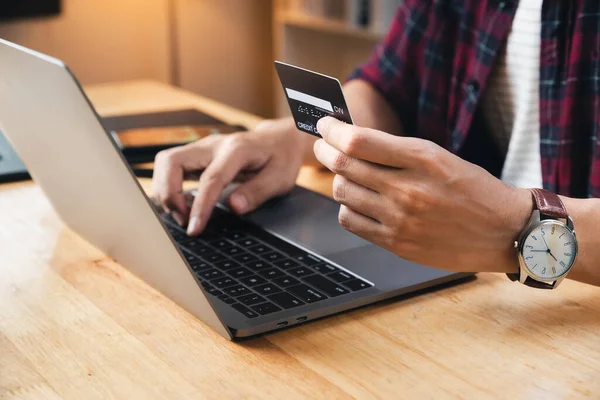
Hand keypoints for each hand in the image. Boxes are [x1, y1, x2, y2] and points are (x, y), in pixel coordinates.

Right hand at [153, 119, 306, 234]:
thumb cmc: (280, 159)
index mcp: (236, 150)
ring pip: (165, 162)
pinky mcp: (196, 155)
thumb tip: (234, 207)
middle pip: (172, 161)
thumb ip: (257, 192)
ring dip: (165, 191)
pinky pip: (170, 167)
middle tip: (183, 220)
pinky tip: (180, 206)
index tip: (194, 228)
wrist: (278, 140)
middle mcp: (213, 145)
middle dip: (169, 194)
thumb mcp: (280, 178)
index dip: (199, 205)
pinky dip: (168, 187)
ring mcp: (201, 148)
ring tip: (181, 215)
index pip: (210, 178)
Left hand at [313, 117, 533, 272]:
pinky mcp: (396, 243)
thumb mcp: (439, 157)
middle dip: (325, 150)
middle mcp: (407, 188)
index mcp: (422, 158)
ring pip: (342, 193)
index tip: (325, 125)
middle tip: (323, 145)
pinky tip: (356, 203)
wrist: (504, 231)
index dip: (333, 130)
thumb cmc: (474, 189)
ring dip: (337, 180)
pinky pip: (351, 221)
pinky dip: (346, 208)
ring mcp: (400, 219)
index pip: (358, 141)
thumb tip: (352, 141)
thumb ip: (397, 151)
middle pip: (343, 165)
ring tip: (346, 176)